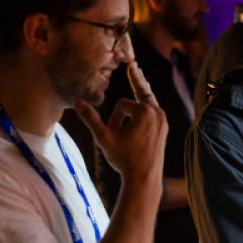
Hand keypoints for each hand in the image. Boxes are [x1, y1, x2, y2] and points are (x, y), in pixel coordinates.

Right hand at [75, 61, 166, 185]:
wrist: (144, 178)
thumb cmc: (124, 159)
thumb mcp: (104, 138)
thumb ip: (92, 119)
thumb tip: (77, 102)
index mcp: (144, 112)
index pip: (123, 105)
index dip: (114, 118)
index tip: (113, 133)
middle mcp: (157, 113)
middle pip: (142, 92)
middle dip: (136, 79)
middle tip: (134, 64)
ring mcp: (163, 121)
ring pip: (149, 101)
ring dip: (141, 92)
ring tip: (139, 76)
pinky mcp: (165, 128)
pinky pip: (154, 111)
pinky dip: (147, 105)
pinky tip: (146, 101)